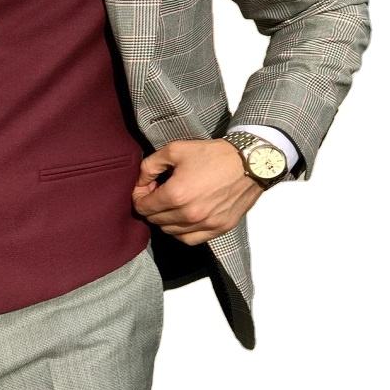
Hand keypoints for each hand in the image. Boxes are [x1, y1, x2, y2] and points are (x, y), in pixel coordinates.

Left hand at [132, 138, 263, 245]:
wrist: (250, 161)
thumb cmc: (213, 154)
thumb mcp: (175, 150)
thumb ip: (150, 166)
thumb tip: (140, 182)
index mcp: (176, 194)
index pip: (143, 207)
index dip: (139, 196)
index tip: (145, 188)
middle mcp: (189, 214)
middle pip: (155, 220)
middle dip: (151, 207)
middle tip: (159, 193)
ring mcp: (206, 224)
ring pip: (170, 232)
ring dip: (165, 220)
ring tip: (172, 204)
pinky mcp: (219, 228)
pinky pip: (190, 239)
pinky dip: (181, 232)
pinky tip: (183, 218)